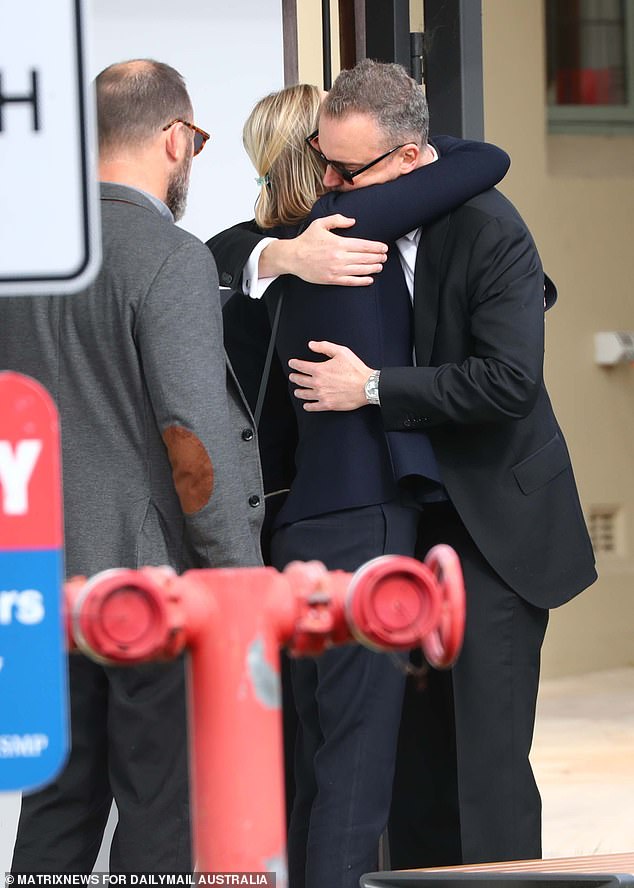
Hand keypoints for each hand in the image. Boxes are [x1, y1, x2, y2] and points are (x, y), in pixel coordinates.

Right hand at [261, 215, 387, 285]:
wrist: (292, 257)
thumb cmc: (306, 240)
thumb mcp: (320, 224)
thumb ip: (338, 220)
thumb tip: (353, 221)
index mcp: (339, 243)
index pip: (363, 245)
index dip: (376, 247)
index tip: (384, 248)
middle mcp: (339, 257)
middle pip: (365, 258)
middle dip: (377, 257)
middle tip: (384, 257)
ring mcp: (336, 269)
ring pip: (360, 270)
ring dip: (373, 268)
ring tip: (379, 266)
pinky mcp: (332, 279)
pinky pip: (351, 281)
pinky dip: (362, 281)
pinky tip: (370, 279)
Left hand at [288, 341, 373, 410]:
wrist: (367, 386)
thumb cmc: (356, 369)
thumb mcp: (341, 352)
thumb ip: (324, 347)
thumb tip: (311, 345)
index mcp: (319, 370)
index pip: (301, 366)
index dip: (294, 364)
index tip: (292, 363)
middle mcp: (318, 383)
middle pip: (300, 380)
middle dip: (294, 377)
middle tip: (292, 376)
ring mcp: (322, 395)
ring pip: (304, 394)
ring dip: (298, 391)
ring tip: (297, 391)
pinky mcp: (327, 404)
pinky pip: (313, 407)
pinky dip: (307, 406)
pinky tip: (306, 405)